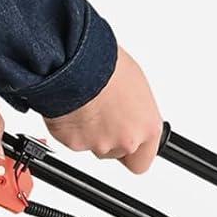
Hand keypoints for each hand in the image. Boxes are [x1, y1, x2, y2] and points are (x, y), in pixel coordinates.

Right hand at [45, 48, 161, 173]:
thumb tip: (131, 114)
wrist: (73, 57)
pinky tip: (70, 105)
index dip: (132, 150)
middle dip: (108, 137)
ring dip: (89, 131)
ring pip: (94, 146)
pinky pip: (70, 138)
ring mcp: (101, 144)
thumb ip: (136, 111)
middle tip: (100, 112)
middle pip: (117, 152)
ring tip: (85, 103)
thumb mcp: (134, 83)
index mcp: (148, 127)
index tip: (125, 139)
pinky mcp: (74, 142)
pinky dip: (68, 125)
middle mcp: (128, 141)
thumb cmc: (104, 61)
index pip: (143, 159)